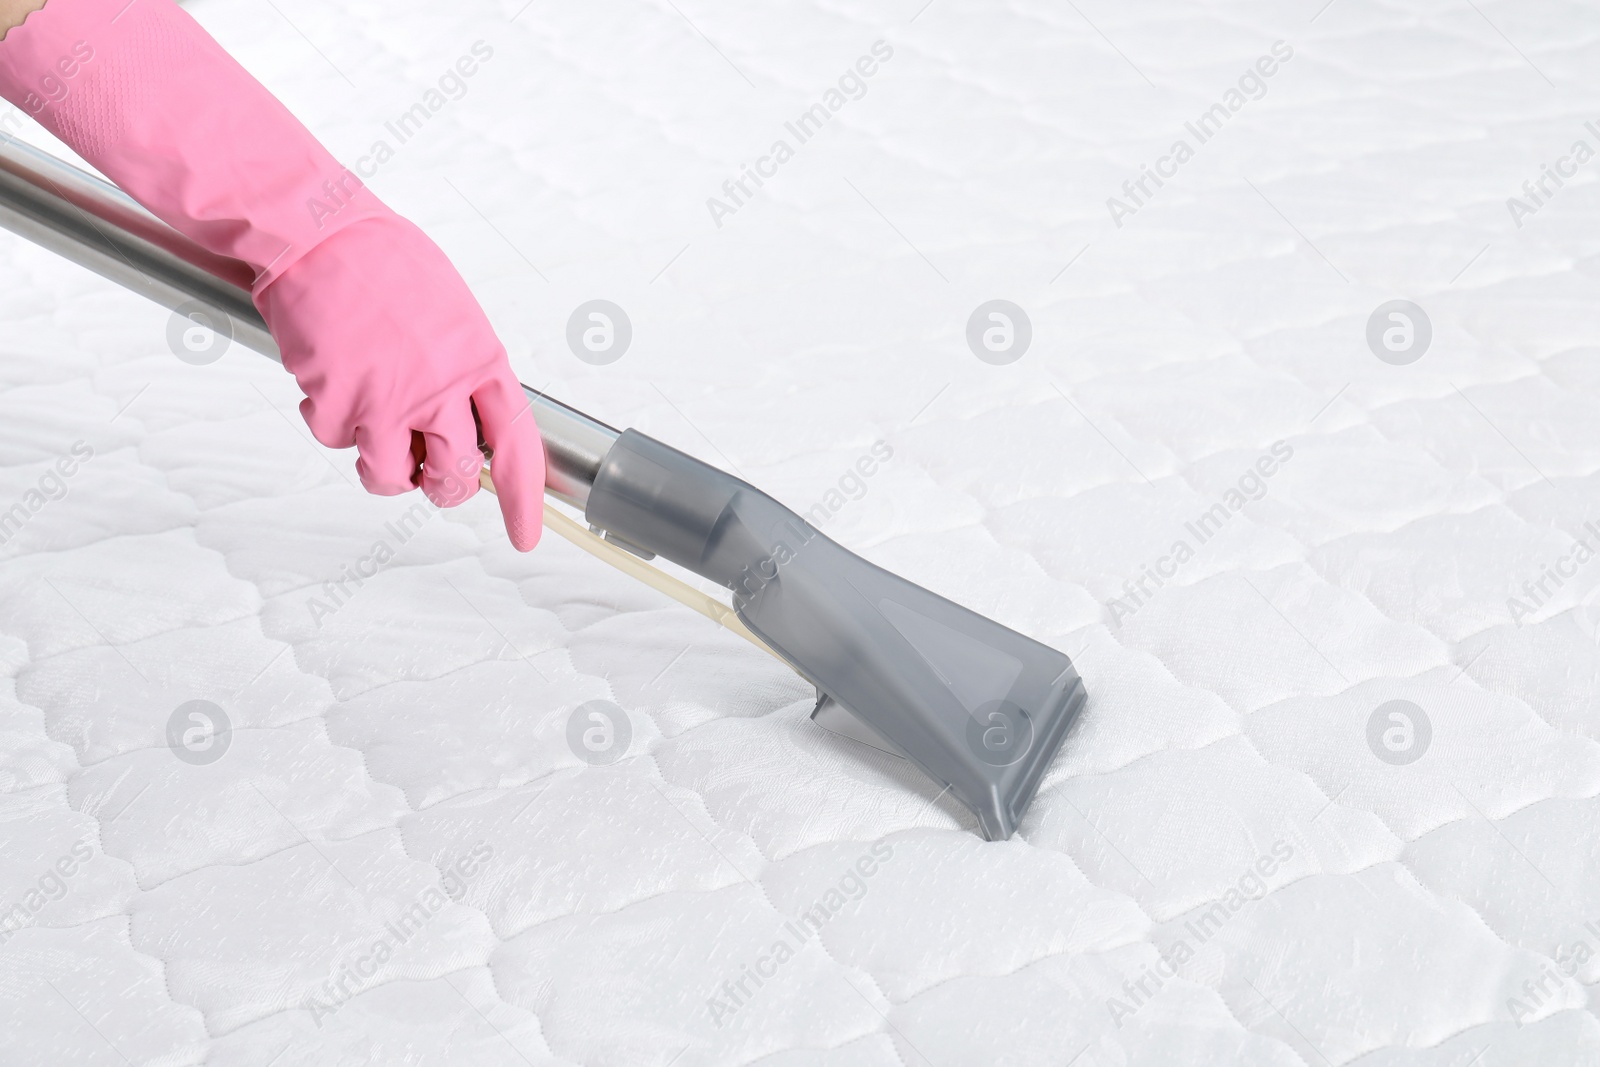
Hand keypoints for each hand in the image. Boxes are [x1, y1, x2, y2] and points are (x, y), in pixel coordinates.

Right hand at [256, 214, 543, 549]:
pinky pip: (334, 442)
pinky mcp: (334, 399)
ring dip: (382, 467)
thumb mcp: (453, 312)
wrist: (318, 233)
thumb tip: (474, 418)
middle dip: (443, 487)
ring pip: (390, 476)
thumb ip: (467, 368)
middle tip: (428, 475)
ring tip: (372, 429)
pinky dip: (327, 421)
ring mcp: (386, 397)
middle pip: (455, 475)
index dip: (524, 497)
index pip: (517, 444)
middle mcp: (439, 386)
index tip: (525, 534)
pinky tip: (329, 382)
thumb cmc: (384, 263)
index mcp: (480, 359)